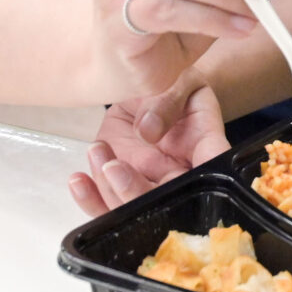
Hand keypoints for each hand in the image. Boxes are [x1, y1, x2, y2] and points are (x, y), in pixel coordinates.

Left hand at [66, 79, 229, 215]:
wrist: (153, 88)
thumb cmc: (176, 83)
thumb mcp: (179, 80)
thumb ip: (168, 100)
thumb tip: (147, 131)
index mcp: (206, 150)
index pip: (212, 175)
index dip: (200, 190)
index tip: (173, 178)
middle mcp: (180, 176)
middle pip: (165, 206)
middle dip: (135, 195)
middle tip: (115, 167)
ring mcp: (150, 183)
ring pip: (133, 211)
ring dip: (109, 192)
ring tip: (97, 152)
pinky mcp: (121, 181)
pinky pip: (106, 202)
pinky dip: (90, 199)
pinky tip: (78, 181)